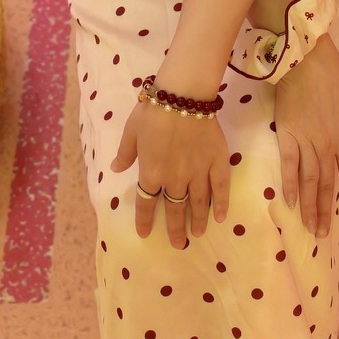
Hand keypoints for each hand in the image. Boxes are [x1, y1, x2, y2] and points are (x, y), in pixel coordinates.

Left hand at [111, 96, 229, 249]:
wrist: (182, 95)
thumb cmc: (153, 111)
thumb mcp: (131, 132)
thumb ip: (126, 153)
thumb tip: (116, 167)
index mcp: (151, 173)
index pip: (147, 203)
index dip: (146, 220)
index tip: (145, 234)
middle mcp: (175, 179)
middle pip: (176, 209)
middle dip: (176, 229)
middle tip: (178, 244)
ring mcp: (198, 172)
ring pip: (199, 203)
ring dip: (198, 220)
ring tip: (198, 234)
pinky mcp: (217, 162)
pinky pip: (220, 187)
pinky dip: (221, 203)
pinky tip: (221, 218)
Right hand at [275, 35, 338, 238]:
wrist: (306, 60)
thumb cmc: (336, 78)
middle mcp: (327, 146)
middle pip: (327, 184)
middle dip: (325, 210)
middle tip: (322, 233)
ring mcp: (306, 142)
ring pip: (308, 181)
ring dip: (309, 206)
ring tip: (308, 226)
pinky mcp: (286, 135)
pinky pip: (288, 165)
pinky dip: (289, 184)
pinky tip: (288, 201)